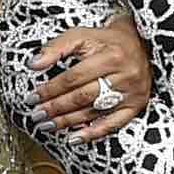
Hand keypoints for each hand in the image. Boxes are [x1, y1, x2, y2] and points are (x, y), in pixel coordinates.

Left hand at [29, 13, 154, 142]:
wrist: (140, 43)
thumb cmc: (107, 41)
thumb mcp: (82, 35)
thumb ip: (56, 47)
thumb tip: (33, 64)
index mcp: (110, 56)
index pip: (74, 78)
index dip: (50, 89)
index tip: (33, 97)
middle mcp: (123, 75)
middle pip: (83, 96)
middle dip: (56, 108)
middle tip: (37, 114)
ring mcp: (131, 93)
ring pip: (94, 112)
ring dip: (67, 122)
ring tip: (47, 125)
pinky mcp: (136, 105)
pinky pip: (113, 124)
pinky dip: (92, 133)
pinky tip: (74, 137)